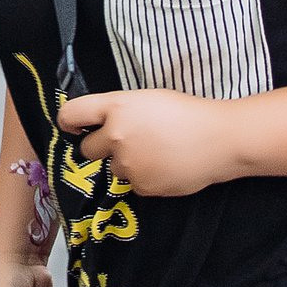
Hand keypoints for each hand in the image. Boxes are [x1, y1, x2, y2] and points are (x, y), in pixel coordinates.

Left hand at [58, 89, 242, 197]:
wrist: (218, 139)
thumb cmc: (186, 112)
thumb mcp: (147, 100)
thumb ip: (119, 111)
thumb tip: (99, 123)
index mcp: (116, 108)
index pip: (71, 114)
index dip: (67, 122)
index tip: (71, 128)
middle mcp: (115, 136)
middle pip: (86, 149)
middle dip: (99, 147)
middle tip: (123, 142)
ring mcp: (127, 164)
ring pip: (114, 168)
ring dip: (127, 163)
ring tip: (156, 152)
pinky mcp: (141, 186)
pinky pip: (134, 183)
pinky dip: (145, 177)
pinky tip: (165, 166)